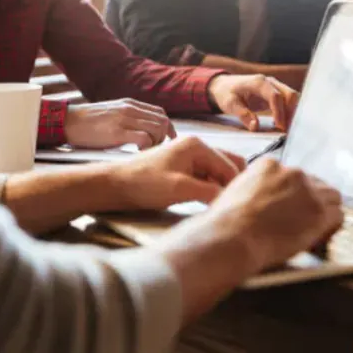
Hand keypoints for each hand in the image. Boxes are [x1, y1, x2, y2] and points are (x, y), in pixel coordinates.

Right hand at [65, 99, 175, 149]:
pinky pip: (144, 139)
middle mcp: (130, 109)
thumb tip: (142, 130)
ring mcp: (124, 119)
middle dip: (165, 138)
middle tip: (157, 150)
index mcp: (129, 104)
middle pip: (162, 121)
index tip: (166, 141)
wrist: (67, 122)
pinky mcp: (117, 132)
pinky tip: (139, 153)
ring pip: (157, 129)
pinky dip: (147, 148)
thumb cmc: (86, 122)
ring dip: (157, 144)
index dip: (167, 128)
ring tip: (147, 152)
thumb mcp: (111, 113)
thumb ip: (127, 117)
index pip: (160, 112)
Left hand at [109, 136, 246, 209]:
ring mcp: (188, 157)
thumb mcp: (180, 189)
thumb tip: (230, 199)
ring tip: (218, 207)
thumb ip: (209, 192)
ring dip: (219, 188)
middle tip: (228, 205)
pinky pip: (204, 178)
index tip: (236, 206)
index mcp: (197, 145)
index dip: (234, 187)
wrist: (115, 185)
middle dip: (231, 184)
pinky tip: (205, 203)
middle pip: (227, 165)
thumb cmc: (144, 183)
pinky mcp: (181, 169)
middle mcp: (195, 147)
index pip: (230, 165)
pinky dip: (208, 189)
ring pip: (216, 173)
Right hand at [195, 158, 342, 272]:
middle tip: (300, 221)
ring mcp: (308, 191)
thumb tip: (262, 202)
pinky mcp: (319, 212)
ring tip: (310, 230)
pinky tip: (316, 238)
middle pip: (315, 184)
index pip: (293, 176)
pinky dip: (330, 228)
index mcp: (269, 165)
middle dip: (310, 201)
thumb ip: (255, 189)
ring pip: (331, 197)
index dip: (292, 195)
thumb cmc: (226, 223)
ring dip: (324, 213)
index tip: (287, 208)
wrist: (232, 237)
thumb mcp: (235, 192)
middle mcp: (292, 173)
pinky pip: (338, 216)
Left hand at [208, 74, 299, 131]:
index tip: (279, 126)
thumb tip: (255, 126)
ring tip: (287, 129)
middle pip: (289, 95)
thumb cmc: (226, 93)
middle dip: (291, 113)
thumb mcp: (230, 104)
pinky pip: (287, 102)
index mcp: (258, 82)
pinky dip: (289, 112)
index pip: (275, 96)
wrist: (224, 85)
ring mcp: (274, 86)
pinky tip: (283, 124)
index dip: (279, 112)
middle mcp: (269, 82)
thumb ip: (243, 115)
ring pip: (291, 98)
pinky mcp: (275, 93)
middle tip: (287, 130)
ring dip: (292, 113)